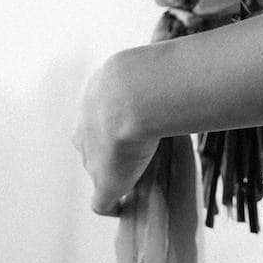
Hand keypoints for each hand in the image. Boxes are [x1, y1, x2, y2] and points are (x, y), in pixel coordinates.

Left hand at [73, 54, 159, 216]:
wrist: (135, 95)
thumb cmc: (147, 74)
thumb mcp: (149, 64)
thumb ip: (156, 72)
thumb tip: (176, 55)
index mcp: (94, 100)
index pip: (99, 117)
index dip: (116, 123)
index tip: (135, 124)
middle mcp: (86, 130)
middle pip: (94, 145)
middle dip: (111, 149)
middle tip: (139, 151)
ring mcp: (93, 159)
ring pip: (98, 170)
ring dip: (116, 172)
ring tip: (139, 176)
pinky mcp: (104, 183)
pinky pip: (102, 204)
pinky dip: (114, 206)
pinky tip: (127, 206)